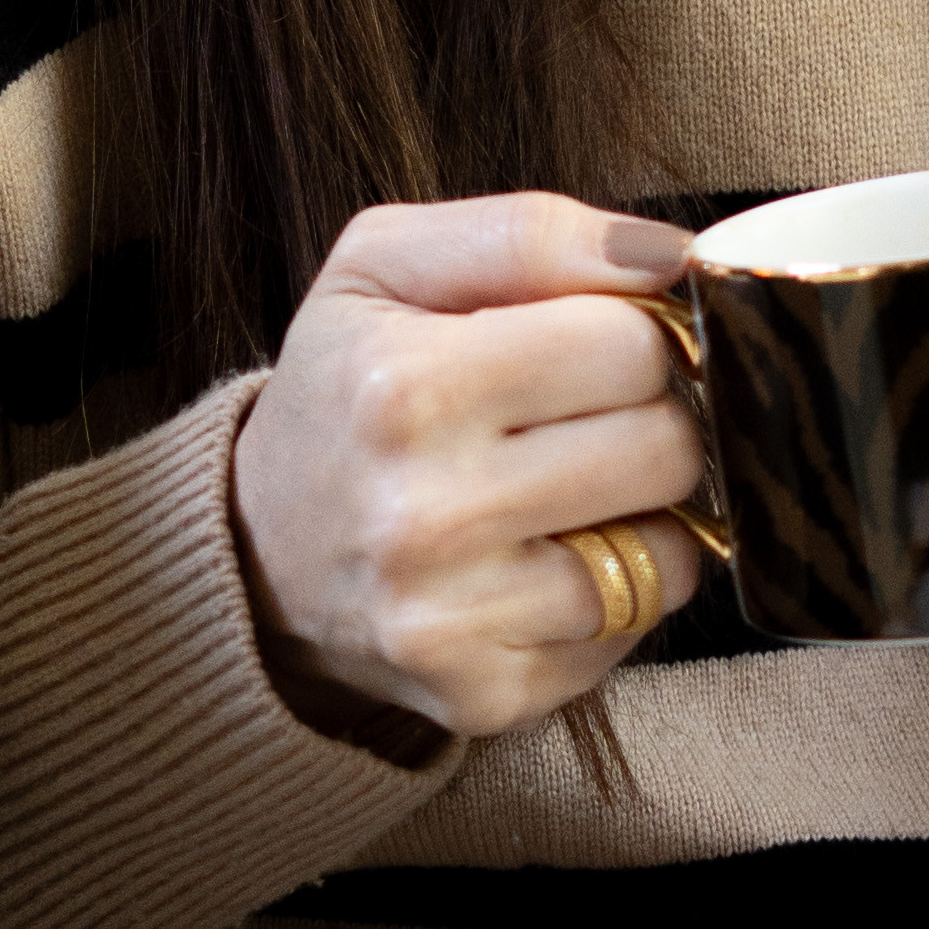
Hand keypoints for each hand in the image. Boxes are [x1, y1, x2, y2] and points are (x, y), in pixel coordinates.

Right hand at [228, 193, 714, 743]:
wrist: (253, 557)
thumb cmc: (344, 389)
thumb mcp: (386, 264)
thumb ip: (532, 233)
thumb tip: (676, 257)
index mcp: (403, 387)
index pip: (631, 343)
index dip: (631, 334)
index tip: (593, 344)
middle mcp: (424, 515)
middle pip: (667, 446)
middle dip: (649, 418)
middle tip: (582, 419)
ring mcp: (454, 620)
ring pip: (671, 550)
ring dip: (642, 513)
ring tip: (565, 491)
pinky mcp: (486, 695)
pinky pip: (636, 627)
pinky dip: (615, 590)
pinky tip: (543, 562)